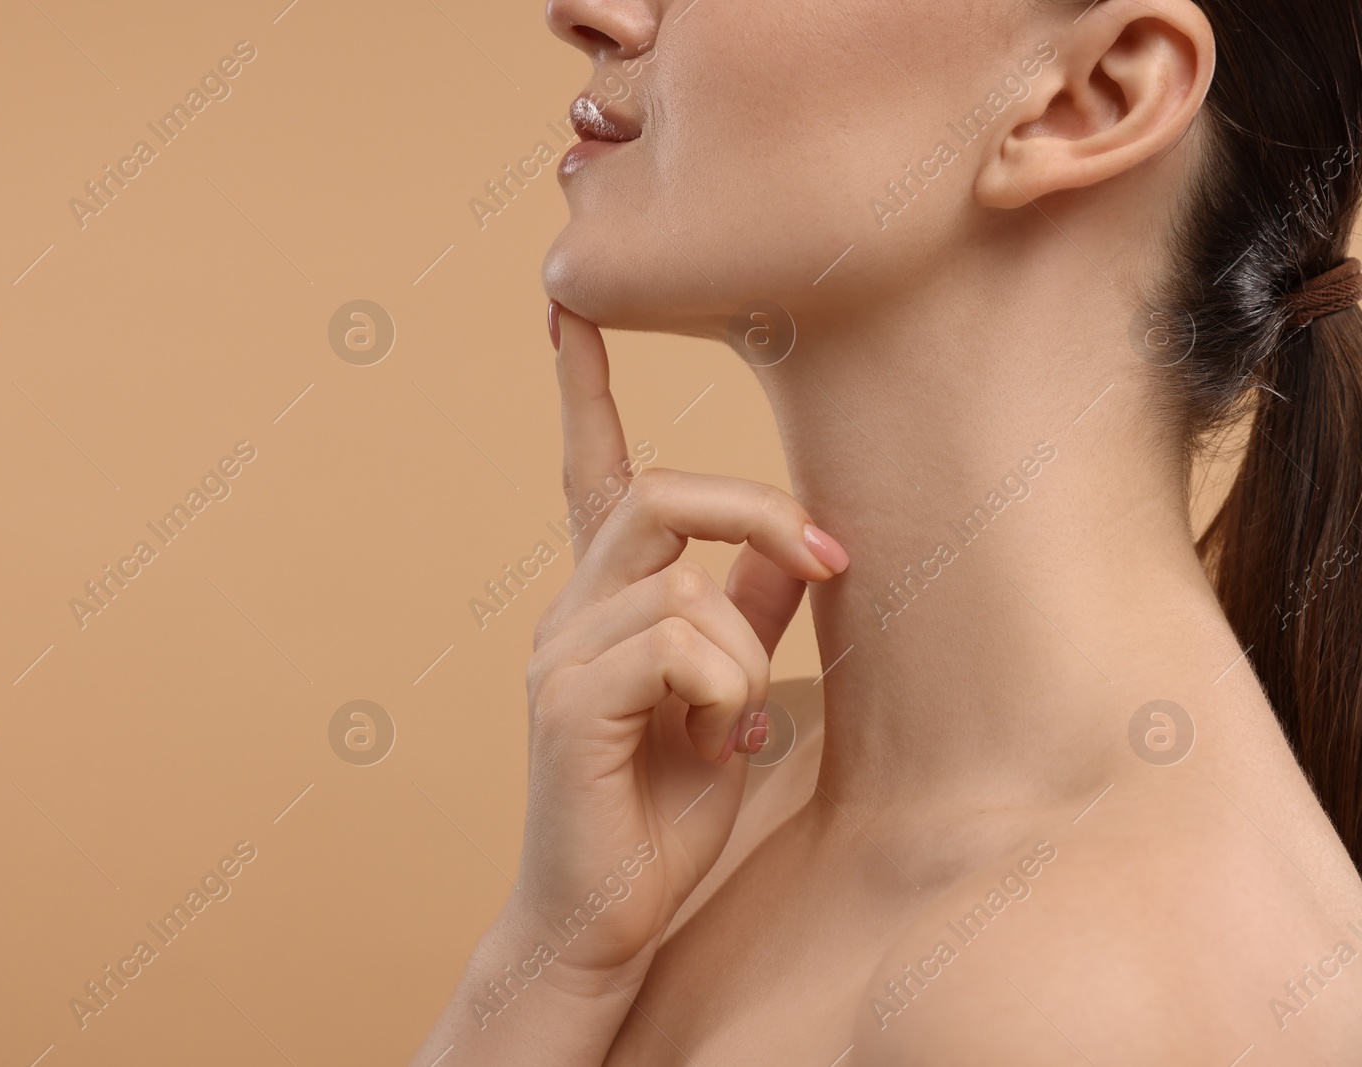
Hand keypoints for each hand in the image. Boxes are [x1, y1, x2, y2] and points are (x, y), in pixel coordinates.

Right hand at [509, 305, 849, 984]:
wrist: (603, 916)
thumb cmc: (660, 811)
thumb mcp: (727, 698)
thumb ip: (749, 617)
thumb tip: (800, 548)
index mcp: (605, 603)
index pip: (590, 473)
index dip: (580, 388)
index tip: (567, 309)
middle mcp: (571, 612)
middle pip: (660, 494)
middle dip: (759, 510)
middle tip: (833, 554)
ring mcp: (560, 654)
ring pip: (686, 583)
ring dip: (745, 654)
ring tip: (736, 726)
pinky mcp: (567, 703)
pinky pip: (676, 644)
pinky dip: (724, 690)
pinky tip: (716, 743)